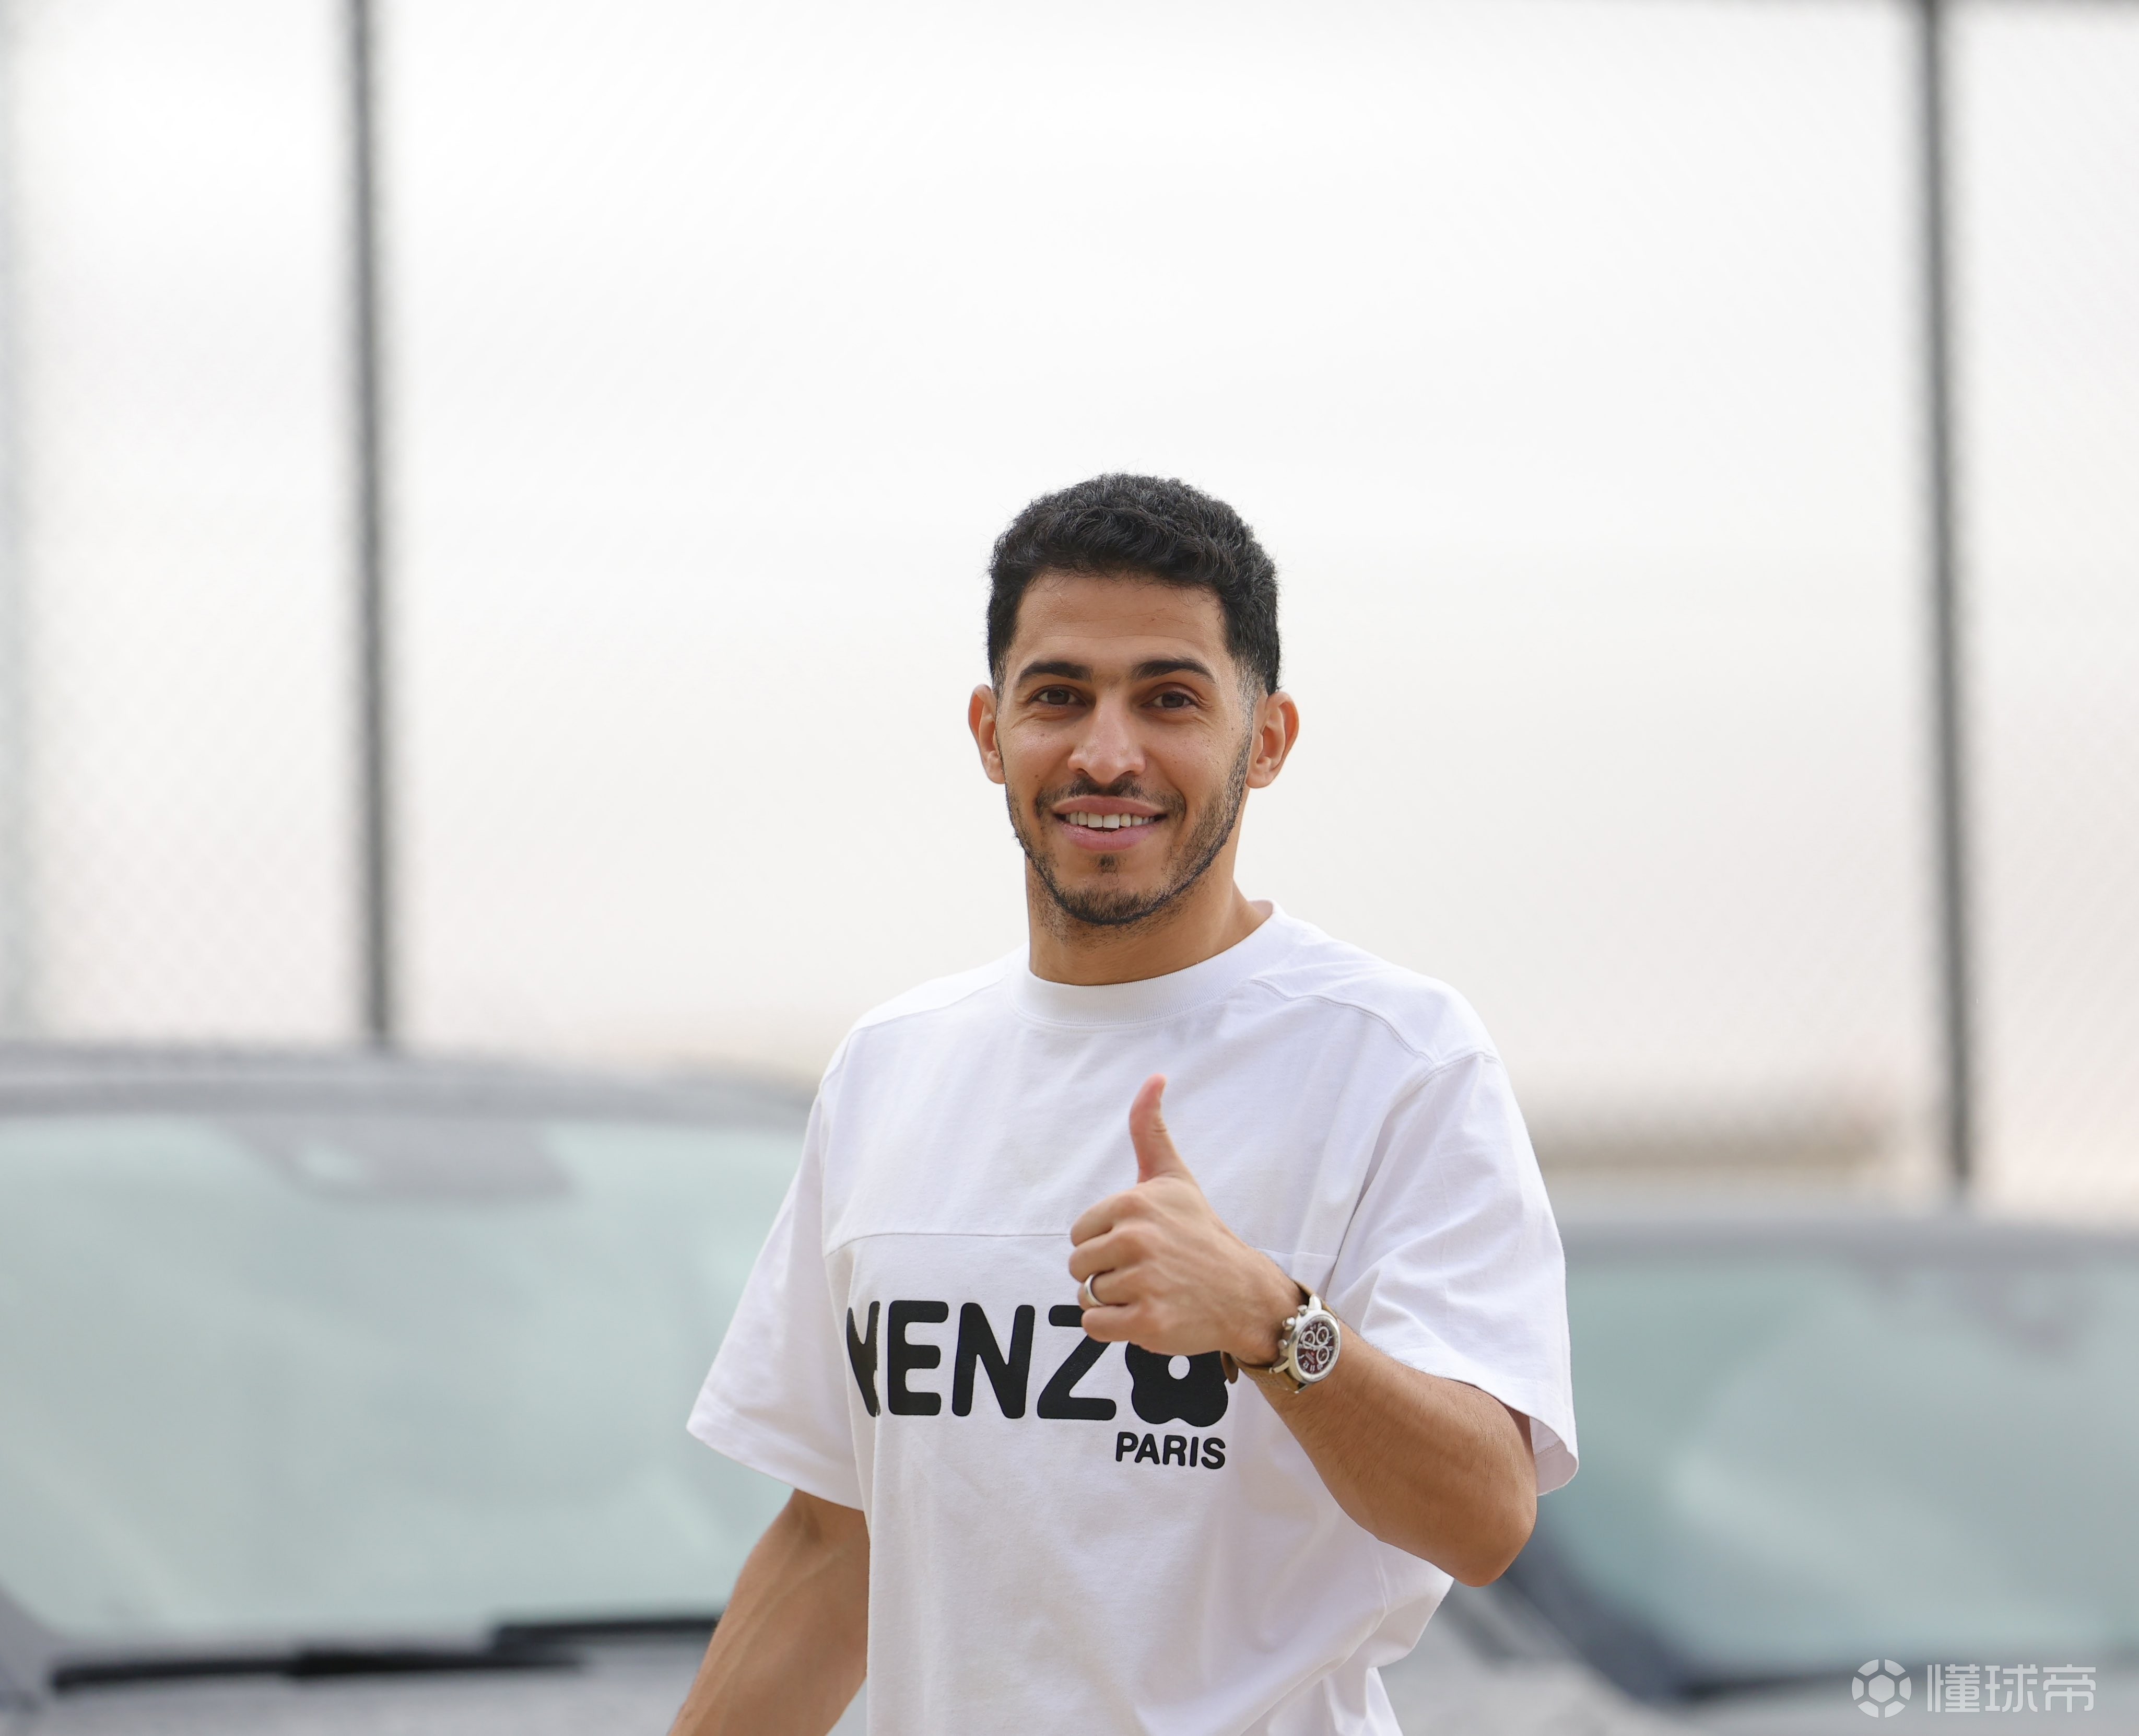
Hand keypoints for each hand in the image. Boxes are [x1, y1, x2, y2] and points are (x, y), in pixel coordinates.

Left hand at [1068, 1075, 1302, 1362]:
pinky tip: (1147, 1314)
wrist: (1244, 1294)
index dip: (1105, 1243)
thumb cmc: (1201, 1235)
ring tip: (1151, 1291)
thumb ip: (1149, 1130)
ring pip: (1088, 1296)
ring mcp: (1143, 1282)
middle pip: (1078, 1266)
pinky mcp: (1147, 1321)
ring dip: (1114, 1301)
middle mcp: (1137, 1239)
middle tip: (1147, 1272)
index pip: (1080, 1233)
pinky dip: (1114, 1328)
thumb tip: (1154, 1076)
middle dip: (1105, 1273)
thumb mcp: (1174, 1178)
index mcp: (1134, 1204)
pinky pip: (1095, 1327)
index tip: (1140, 1244)